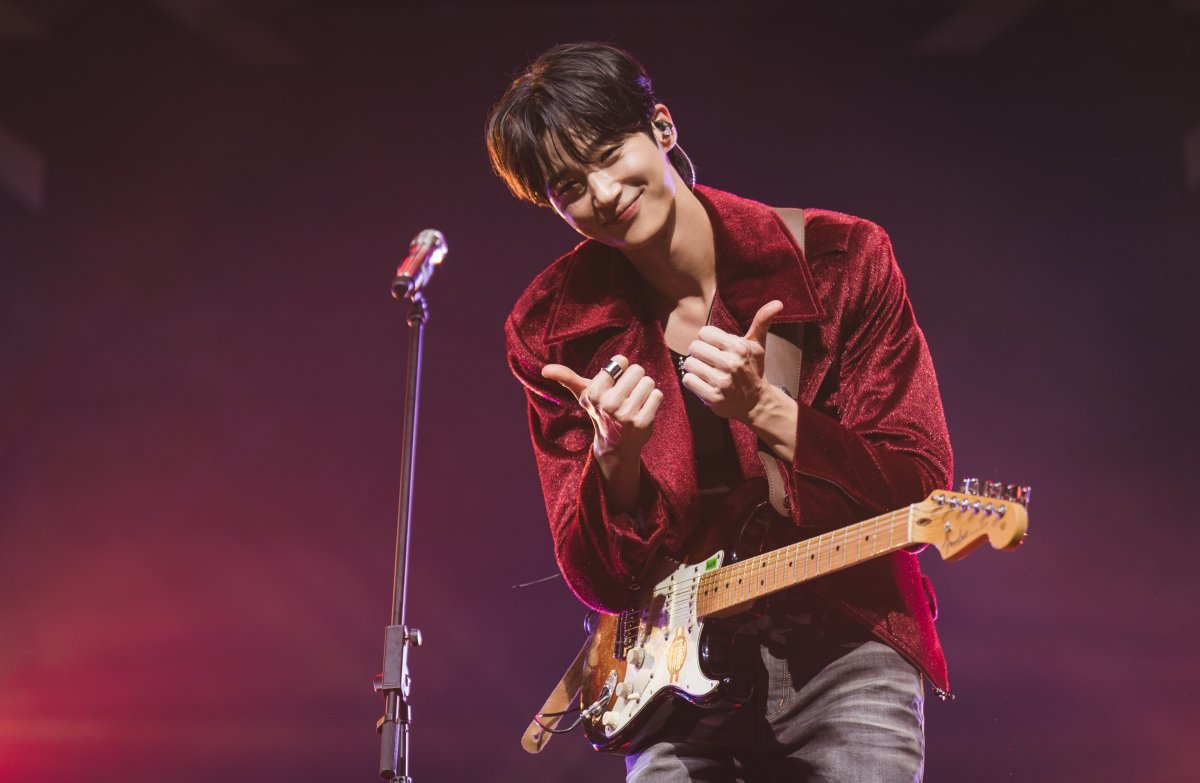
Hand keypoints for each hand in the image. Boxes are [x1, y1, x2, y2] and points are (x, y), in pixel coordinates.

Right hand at [542, 355, 664, 461]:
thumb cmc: (601, 411)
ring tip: (634, 402)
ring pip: (649, 382)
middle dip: (635, 379)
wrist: (616, 444)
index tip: (615, 381)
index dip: (621, 369)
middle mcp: (609, 404)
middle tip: (626, 394)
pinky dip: (654, 400)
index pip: (620, 361)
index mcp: (594, 393)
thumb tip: (545, 370)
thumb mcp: (584, 394)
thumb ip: (567, 378)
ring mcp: (626, 414)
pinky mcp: (643, 422)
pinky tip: (643, 410)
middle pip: (638, 370)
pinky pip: (657, 395)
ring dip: (645, 390)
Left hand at [680, 300, 784, 421]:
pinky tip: (704, 382)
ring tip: (707, 371)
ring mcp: (722, 382)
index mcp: (739, 347)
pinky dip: (692, 381)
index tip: (717, 348)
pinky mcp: (712, 397)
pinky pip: (688, 380)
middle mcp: (731, 364)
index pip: (704, 332)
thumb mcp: (757, 345)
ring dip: (695, 368)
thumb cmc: (752, 369)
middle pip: (694, 347)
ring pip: (689, 363)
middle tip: (710, 361)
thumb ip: (762, 321)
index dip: (708, 339)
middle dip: (700, 353)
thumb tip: (777, 303)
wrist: (755, 402)